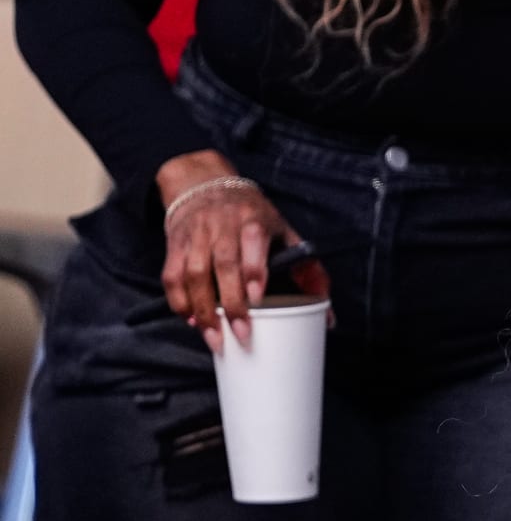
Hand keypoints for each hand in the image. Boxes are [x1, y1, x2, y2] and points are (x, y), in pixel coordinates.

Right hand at [157, 150, 329, 353]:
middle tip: (241, 333)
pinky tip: (191, 319)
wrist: (204, 183)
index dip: (254, 272)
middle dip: (231, 303)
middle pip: (223, 266)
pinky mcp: (176, 245)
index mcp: (253, 221)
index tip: (257, 298)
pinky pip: (172, 276)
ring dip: (202, 309)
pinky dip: (180, 301)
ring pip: (193, 274)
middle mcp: (222, 227)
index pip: (253, 244)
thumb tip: (328, 315)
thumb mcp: (283, 231)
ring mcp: (196, 236)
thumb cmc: (252, 215)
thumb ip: (307, 269)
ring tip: (215, 337)